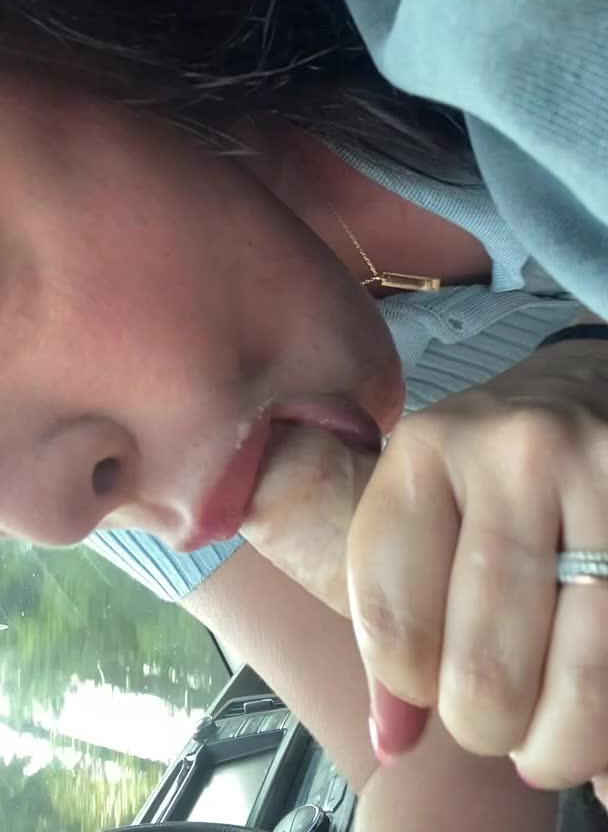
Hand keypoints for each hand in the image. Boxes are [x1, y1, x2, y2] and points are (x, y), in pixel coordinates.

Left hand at [347, 336, 607, 788]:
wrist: (586, 389)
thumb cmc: (492, 468)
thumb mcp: (424, 508)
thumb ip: (400, 618)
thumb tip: (393, 741)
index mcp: (428, 453)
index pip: (397, 625)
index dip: (410, 687)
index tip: (426, 685)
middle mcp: (520, 455)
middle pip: (489, 669)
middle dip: (487, 725)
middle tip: (493, 714)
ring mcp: (604, 478)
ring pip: (582, 681)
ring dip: (559, 741)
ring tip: (550, 733)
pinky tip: (597, 719)